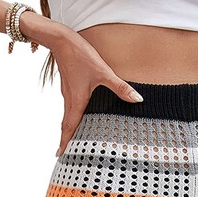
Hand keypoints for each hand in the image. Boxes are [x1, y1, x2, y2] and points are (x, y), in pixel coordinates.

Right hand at [49, 31, 143, 155]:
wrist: (62, 40)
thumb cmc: (81, 56)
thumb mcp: (103, 72)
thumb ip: (120, 87)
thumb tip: (137, 99)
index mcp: (77, 102)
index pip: (69, 128)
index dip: (65, 143)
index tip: (60, 155)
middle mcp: (70, 101)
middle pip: (65, 126)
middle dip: (64, 140)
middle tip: (63, 153)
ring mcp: (68, 94)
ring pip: (66, 117)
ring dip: (67, 129)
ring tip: (70, 139)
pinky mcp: (68, 86)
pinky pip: (68, 107)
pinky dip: (70, 117)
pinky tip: (76, 116)